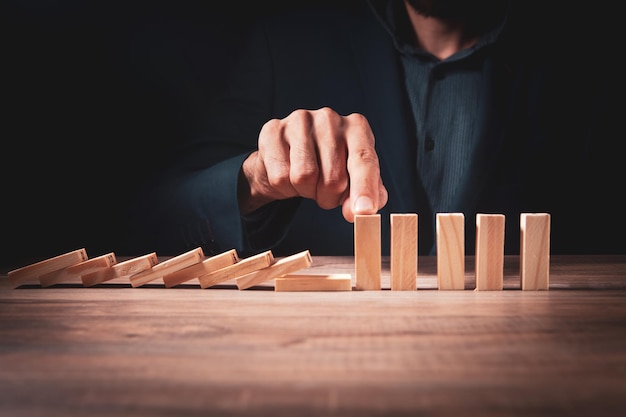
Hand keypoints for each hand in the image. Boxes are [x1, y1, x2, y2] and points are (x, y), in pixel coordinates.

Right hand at [239, 107, 387, 221]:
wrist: (287, 157)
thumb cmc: (328, 167)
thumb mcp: (355, 179)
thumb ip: (369, 195)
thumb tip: (362, 211)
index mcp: (357, 127)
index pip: (364, 160)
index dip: (365, 188)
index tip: (364, 211)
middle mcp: (329, 118)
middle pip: (333, 178)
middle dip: (330, 197)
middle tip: (326, 192)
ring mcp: (299, 121)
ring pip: (304, 177)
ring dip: (307, 192)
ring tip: (308, 182)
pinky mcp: (273, 130)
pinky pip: (280, 176)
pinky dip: (285, 187)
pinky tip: (289, 175)